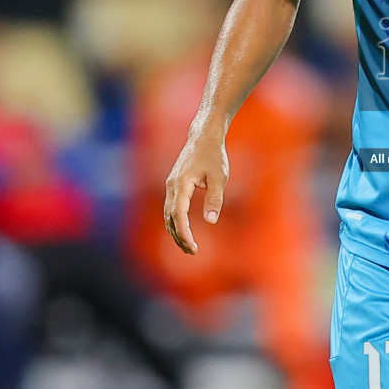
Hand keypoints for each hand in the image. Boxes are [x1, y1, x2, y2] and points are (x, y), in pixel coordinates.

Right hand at [163, 132, 228, 254]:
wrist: (203, 137)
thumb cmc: (214, 156)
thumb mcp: (220, 177)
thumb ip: (215, 199)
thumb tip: (211, 220)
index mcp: (181, 183)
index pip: (178, 214)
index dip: (184, 232)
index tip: (192, 245)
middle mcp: (172, 186)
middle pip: (170, 218)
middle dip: (179, 236)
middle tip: (192, 251)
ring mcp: (171, 185)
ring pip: (168, 214)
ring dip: (176, 231)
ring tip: (188, 246)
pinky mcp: (174, 185)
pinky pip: (170, 208)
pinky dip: (175, 222)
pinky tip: (183, 231)